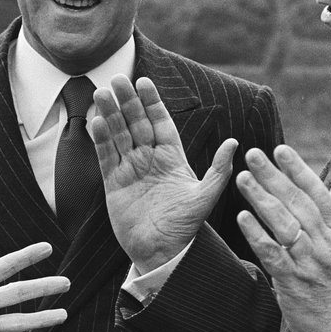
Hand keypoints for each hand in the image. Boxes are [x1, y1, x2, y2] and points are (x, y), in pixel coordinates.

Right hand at [90, 74, 236, 273]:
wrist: (163, 253)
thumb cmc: (186, 227)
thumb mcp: (206, 197)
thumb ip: (219, 170)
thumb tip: (234, 143)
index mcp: (172, 157)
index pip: (160, 121)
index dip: (151, 102)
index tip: (143, 81)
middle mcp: (150, 159)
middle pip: (136, 123)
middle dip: (127, 101)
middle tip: (118, 78)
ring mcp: (131, 170)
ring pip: (118, 135)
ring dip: (110, 114)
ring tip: (101, 92)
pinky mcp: (114, 184)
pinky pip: (106, 156)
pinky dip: (101, 139)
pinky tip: (96, 120)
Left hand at [235, 145, 330, 331]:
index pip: (318, 194)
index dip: (299, 170)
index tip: (281, 149)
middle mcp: (325, 244)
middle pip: (298, 204)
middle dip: (275, 177)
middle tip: (253, 155)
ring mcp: (310, 263)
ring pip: (285, 225)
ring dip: (262, 200)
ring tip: (243, 178)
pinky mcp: (294, 283)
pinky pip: (274, 255)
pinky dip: (258, 235)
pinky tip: (242, 218)